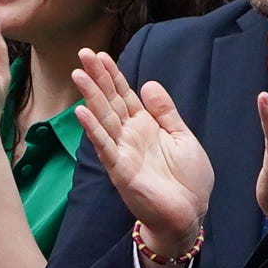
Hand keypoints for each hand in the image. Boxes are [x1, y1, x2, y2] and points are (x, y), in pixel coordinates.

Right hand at [69, 48, 212, 267]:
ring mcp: (122, 152)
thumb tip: (149, 83)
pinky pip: (105, 146)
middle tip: (82, 53)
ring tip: (78, 75)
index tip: (100, 55)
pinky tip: (81, 112)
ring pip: (104, 118)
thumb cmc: (188, 180)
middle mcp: (129, 136)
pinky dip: (93, 129)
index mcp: (145, 126)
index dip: (113, 74)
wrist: (189, 214)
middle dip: (97, 77)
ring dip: (90, 96)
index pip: (124, 94)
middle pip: (110, 101)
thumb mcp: (182, 137)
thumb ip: (165, 112)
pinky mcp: (120, 170)